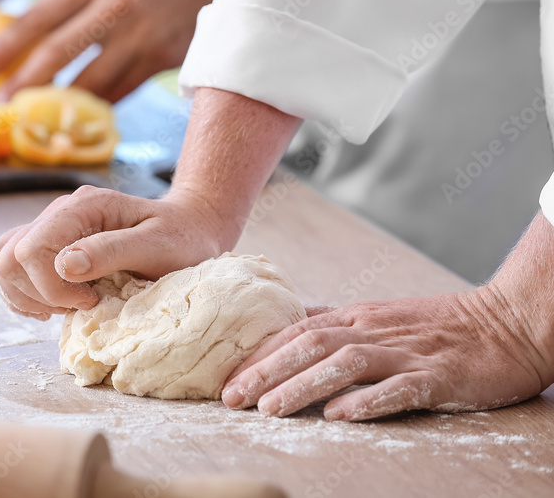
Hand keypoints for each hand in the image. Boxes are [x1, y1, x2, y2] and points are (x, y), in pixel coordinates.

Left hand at [0, 0, 248, 102]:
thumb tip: (35, 36)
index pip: (41, 15)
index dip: (9, 45)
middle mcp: (116, 6)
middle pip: (58, 54)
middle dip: (23, 84)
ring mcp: (141, 36)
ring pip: (89, 83)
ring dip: (58, 105)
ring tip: (34, 119)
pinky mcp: (163, 60)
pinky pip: (120, 92)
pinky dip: (97, 106)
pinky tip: (79, 118)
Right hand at [0, 89, 300, 319]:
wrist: (190, 228)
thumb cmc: (181, 238)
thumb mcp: (158, 245)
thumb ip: (112, 251)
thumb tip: (64, 265)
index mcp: (84, 206)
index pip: (32, 248)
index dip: (52, 286)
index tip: (91, 300)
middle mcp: (59, 213)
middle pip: (7, 257)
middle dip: (37, 293)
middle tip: (81, 304)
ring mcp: (50, 228)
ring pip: (0, 261)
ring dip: (24, 294)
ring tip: (65, 306)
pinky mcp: (48, 246)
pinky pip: (9, 268)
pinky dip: (22, 293)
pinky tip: (54, 303)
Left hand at [221, 285, 553, 420]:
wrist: (507, 321)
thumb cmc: (437, 323)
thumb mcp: (378, 316)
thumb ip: (335, 323)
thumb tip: (289, 326)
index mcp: (356, 317)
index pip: (296, 331)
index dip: (259, 354)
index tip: (225, 377)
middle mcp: (373, 330)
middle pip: (310, 345)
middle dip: (266, 371)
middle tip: (231, 398)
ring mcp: (406, 351)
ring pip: (345, 364)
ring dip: (303, 385)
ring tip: (270, 408)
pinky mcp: (438, 375)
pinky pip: (400, 388)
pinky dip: (368, 400)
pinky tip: (341, 415)